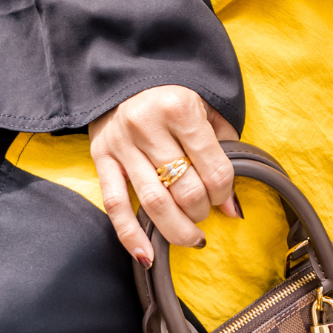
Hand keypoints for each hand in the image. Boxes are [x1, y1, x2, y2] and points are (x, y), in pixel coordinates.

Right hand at [89, 85, 240, 265]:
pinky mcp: (100, 158)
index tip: (226, 199)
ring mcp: (121, 144)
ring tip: (191, 238)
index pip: (213, 168)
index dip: (225, 193)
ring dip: (176, 229)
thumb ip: (224, 150)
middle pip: (185, 189)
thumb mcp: (205, 108)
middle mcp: (148, 126)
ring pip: (153, 202)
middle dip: (202, 211)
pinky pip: (115, 205)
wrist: (123, 77)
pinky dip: (130, 235)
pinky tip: (147, 255)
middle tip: (206, 214)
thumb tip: (232, 206)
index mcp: (180, 109)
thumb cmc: (173, 97)